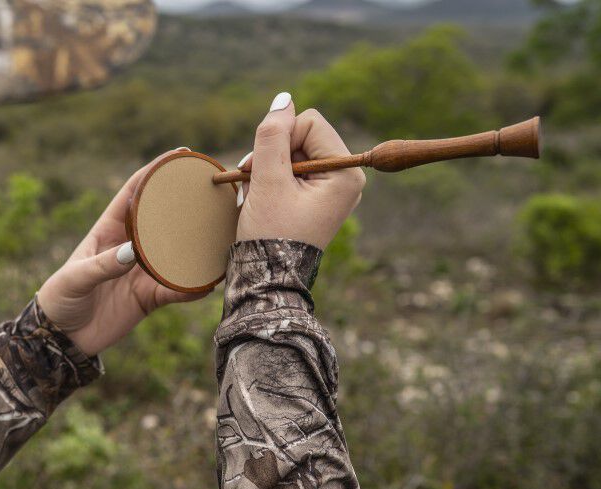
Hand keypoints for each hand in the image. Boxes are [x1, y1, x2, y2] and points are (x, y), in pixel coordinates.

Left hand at [37, 149, 209, 355]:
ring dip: (197, 243)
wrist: (63, 339)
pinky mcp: (151, 296)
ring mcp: (143, 270)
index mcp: (109, 229)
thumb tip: (132, 253)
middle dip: (186, 201)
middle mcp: (131, 246)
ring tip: (224, 231)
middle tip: (215, 187)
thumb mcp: (75, 278)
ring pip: (177, 252)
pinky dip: (194, 286)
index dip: (155, 171)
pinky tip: (210, 281)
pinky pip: (178, 288)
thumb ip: (102, 265)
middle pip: (163, 217)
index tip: (180, 154)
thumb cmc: (60, 299)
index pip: (134, 192)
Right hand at [236, 92, 365, 248]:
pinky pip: (295, 169)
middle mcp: (347, 177)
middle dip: (275, 152)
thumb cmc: (271, 233)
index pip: (310, 123)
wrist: (268, 279)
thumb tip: (283, 98)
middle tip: (254, 179)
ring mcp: (333, 188)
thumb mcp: (267, 180)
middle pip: (305, 135)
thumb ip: (273, 135)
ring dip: (270, 165)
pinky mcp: (319, 196)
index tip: (260, 166)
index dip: (280, 136)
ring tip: (258, 191)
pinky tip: (263, 195)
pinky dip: (274, 176)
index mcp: (346, 173)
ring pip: (296, 150)